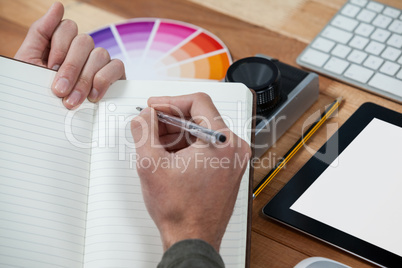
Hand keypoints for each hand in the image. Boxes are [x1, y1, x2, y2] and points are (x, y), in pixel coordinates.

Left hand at [14, 2, 124, 108]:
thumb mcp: (29, 62)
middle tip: (59, 91)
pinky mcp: (114, 75)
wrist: (48, 120)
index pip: (66, 27)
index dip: (59, 47)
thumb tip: (58, 6)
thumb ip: (40, 32)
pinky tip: (93, 96)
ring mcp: (99, 61)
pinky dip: (103, 81)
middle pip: (84, 41)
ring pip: (100, 53)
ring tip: (73, 101)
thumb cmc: (39, 92)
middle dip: (70, 68)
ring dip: (85, 79)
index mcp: (62, 44)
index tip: (49, 68)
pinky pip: (116, 66)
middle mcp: (82, 50)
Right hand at [131, 93, 250, 251]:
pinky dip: (188, 145)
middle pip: (201, 116)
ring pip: (203, 131)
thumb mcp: (150, 164)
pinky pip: (207, 145)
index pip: (198, 102)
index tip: (155, 107)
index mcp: (222, 141)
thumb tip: (145, 115)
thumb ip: (144, 131)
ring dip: (178, 133)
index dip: (171, 101)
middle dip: (172, 119)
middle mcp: (234, 148)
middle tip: (151, 124)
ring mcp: (233, 159)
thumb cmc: (180, 211)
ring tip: (156, 142)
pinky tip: (170, 154)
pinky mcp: (229, 168)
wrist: (193, 239)